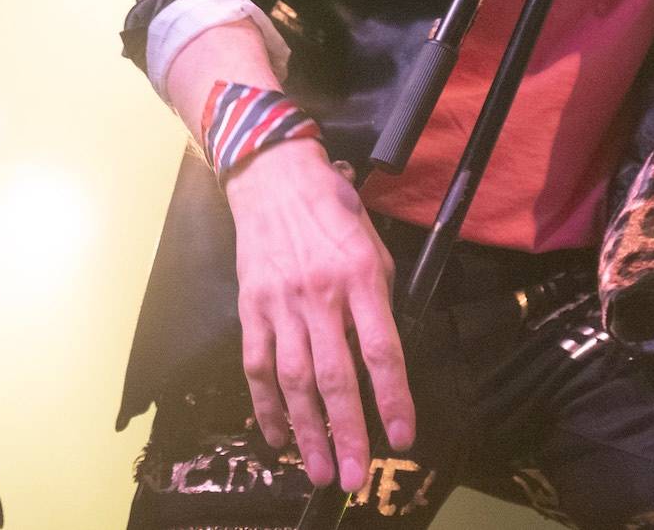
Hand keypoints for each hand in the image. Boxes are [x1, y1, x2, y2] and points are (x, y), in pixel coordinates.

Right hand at [224, 138, 414, 491]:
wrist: (274, 177)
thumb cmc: (331, 210)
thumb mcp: (374, 246)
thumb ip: (380, 300)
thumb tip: (382, 355)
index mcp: (360, 277)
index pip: (381, 351)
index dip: (393, 399)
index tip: (402, 437)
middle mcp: (320, 295)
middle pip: (335, 377)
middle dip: (346, 433)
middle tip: (353, 476)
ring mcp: (281, 303)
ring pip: (293, 380)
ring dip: (307, 430)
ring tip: (318, 470)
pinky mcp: (251, 306)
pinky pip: (257, 365)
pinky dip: (265, 405)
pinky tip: (277, 435)